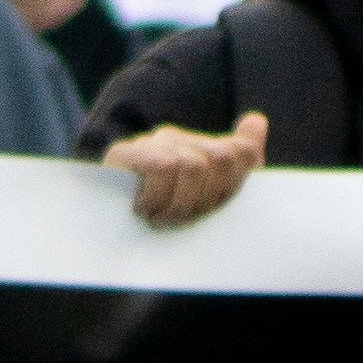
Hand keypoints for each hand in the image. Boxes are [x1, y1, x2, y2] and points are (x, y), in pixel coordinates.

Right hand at [116, 112, 265, 226]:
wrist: (105, 241)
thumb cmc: (163, 225)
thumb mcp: (209, 203)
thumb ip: (240, 165)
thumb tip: (256, 120)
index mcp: (200, 149)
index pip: (241, 152)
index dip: (233, 188)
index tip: (210, 211)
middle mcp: (177, 139)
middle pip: (222, 157)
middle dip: (208, 199)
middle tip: (182, 220)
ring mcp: (150, 143)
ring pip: (194, 165)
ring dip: (180, 205)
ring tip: (160, 218)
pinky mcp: (124, 152)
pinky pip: (163, 167)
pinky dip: (158, 197)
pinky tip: (143, 209)